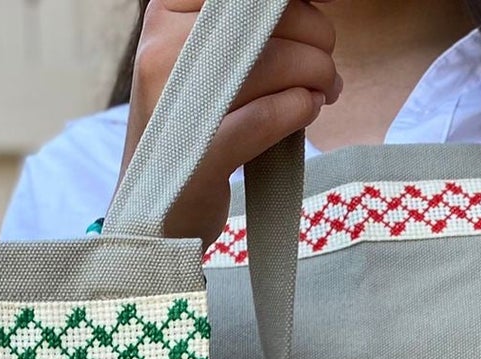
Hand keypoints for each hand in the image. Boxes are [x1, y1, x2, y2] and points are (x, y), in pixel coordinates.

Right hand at [120, 0, 341, 240]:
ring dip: (315, 75)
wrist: (156, 214)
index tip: (307, 25)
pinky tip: (304, 112)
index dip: (289, 4)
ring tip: (322, 92)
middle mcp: (160, 51)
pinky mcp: (196, 153)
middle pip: (265, 16)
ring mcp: (173, 104)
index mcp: (164, 15)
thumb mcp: (207, 62)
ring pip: (273, 62)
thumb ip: (247, 26)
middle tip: (324, 67)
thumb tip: (313, 4)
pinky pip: (267, 115)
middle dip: (314, 38)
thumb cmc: (192, 131)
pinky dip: (297, 110)